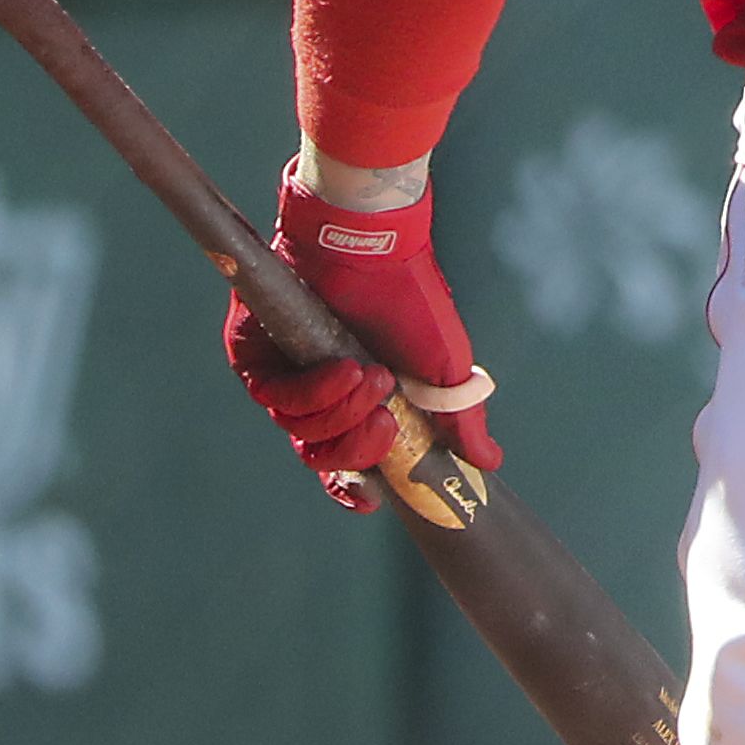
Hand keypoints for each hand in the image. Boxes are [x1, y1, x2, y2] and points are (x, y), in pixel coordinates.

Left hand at [223, 166, 500, 508]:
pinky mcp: (255, 359)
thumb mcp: (447, 366)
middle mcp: (319, 397)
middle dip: (359, 448)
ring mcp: (286, 378)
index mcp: (359, 404)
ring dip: (343, 414)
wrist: (375, 244)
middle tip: (391, 421)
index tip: (373, 500)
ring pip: (300, 433)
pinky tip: (347, 369)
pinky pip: (277, 399)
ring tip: (374, 376)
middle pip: (322, 457)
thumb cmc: (414, 298)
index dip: (353, 488)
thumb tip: (489, 462)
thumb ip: (460, 417)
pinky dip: (316, 392)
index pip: (345, 465)